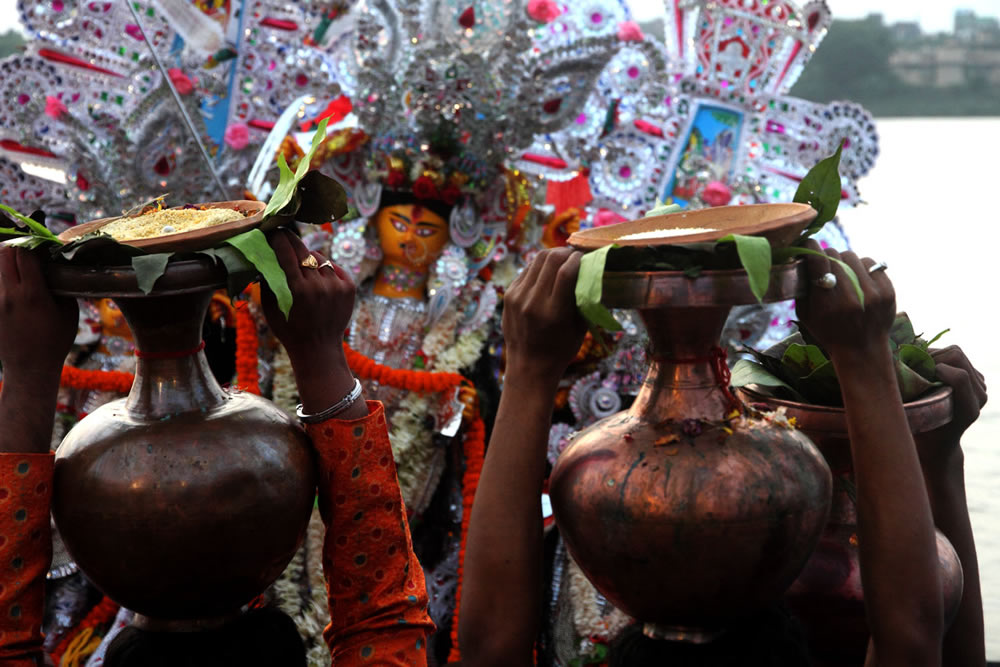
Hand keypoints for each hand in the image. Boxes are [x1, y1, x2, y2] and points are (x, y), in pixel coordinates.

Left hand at [0, 245, 77, 381]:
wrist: (30, 367)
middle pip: (4, 254)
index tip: (42, 249)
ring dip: (6, 262)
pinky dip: (3, 278)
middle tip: (28, 254)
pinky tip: (12, 283)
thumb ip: (62, 288)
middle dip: (16, 249)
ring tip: (19, 268)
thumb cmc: (54, 341)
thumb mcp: (69, 314)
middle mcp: (9, 294)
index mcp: (32, 294)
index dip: (34, 246)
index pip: (24, 254)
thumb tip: (58, 268)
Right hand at [260, 229, 355, 363]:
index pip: (286, 253)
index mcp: (298, 289)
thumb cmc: (288, 329)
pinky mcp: (349, 287)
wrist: (319, 348)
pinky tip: (316, 274)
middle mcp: (320, 285)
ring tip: (300, 261)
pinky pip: (334, 267)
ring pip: (319, 258)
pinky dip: (324, 268)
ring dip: (308, 257)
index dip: (278, 239)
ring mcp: (337, 286)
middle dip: (291, 240)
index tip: (272, 230)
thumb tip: (263, 255)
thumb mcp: (270, 307)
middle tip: (283, 233)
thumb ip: (268, 281)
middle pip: (304, 252)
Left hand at [502, 247, 586, 387]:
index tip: (586, 257)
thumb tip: (591, 270)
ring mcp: (517, 297)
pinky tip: (547, 272)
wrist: (529, 367)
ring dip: (552, 256)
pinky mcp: (509, 295)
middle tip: (574, 255)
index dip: (578, 259)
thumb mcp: (580, 327)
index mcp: (554, 312)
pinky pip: (527, 271)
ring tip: (562, 259)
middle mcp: (533, 302)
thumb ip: (583, 298)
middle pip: (550, 260)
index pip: (566, 272)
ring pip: (536, 260)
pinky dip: (539, 267)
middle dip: (565, 252)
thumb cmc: (561, 349)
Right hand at [795, 239, 894, 357]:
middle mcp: (851, 296)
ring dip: (845, 261)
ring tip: (844, 275)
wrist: (863, 350)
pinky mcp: (887, 290)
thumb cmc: (828, 331)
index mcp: (827, 303)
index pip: (817, 260)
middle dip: (827, 257)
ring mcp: (872, 293)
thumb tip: (801, 259)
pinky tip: (859, 280)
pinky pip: (871, 263)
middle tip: (826, 267)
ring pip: (853, 256)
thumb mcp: (806, 315)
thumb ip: (803, 288)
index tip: (808, 244)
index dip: (810, 247)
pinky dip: (862, 268)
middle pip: (834, 254)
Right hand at [915, 345, 987, 468]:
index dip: (935, 369)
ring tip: (917, 367)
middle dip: (930, 357)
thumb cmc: (920, 432)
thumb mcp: (913, 419)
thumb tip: (893, 368)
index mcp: (968, 409)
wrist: (938, 442)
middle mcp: (979, 395)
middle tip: (912, 366)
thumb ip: (911, 399)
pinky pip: (955, 353)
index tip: (915, 373)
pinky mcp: (973, 375)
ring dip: (932, 355)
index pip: (960, 376)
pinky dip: (936, 355)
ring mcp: (979, 384)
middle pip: (957, 356)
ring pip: (956, 351)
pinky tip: (925, 367)